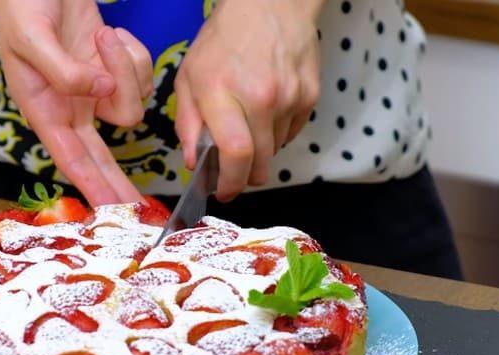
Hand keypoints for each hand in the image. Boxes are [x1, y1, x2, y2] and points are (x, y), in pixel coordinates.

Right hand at [0, 0, 153, 205]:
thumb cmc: (23, 5)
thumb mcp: (33, 38)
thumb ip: (64, 71)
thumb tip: (100, 92)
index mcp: (43, 108)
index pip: (71, 158)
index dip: (93, 187)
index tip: (113, 211)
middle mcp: (70, 107)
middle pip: (102, 156)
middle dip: (120, 180)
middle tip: (141, 208)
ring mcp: (94, 90)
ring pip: (131, 105)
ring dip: (127, 70)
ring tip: (103, 35)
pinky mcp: (112, 70)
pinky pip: (141, 76)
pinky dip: (133, 54)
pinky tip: (111, 34)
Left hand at [175, 0, 323, 200]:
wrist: (270, 5)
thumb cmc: (223, 40)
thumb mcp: (189, 78)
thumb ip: (188, 124)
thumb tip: (194, 163)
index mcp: (224, 93)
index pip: (235, 154)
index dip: (229, 182)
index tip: (222, 191)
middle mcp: (261, 99)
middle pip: (260, 164)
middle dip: (245, 177)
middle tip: (233, 172)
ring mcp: (290, 99)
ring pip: (275, 151)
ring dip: (260, 152)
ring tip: (248, 125)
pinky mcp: (310, 97)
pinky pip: (291, 133)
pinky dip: (276, 134)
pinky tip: (266, 111)